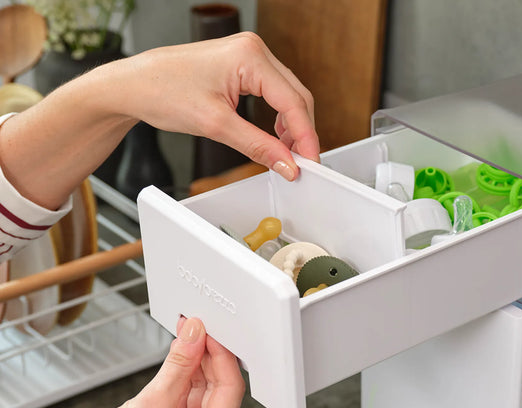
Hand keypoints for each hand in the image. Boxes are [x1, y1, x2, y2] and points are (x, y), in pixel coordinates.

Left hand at [0, 33, 318, 209]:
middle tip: (302, 164)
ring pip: (288, 97)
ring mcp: (248, 57)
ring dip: (292, 127)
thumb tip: (286, 164)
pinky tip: (275, 139)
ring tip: (288, 156)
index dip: (305, 137)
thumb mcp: (215, 126)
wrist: (134, 85)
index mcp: (250, 56)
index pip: (293, 102)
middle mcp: (253, 51)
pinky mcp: (242, 68)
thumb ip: (257, 146)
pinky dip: (278, 119)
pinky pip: (273, 94)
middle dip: (302, 133)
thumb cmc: (162, 91)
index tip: (309, 163)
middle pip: (297, 97)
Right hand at [61, 318, 244, 407]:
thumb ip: (179, 365)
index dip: (221, 356)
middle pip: (219, 393)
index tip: (209, 331)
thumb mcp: (151, 402)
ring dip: (195, 369)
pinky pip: (189, 407)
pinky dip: (183, 384)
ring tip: (186, 339)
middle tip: (196, 329)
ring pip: (203, 397)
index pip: (230, 391)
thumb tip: (196, 335)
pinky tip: (179, 362)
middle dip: (207, 359)